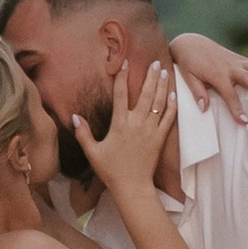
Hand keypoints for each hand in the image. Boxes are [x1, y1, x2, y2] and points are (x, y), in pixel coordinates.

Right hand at [72, 52, 176, 201]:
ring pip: (158, 102)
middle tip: (154, 62)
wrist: (133, 186)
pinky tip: (173, 94)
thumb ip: (83, 133)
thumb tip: (74, 116)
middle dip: (150, 76)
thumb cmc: (111, 170)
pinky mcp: (160, 138)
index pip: (120, 94)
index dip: (122, 77)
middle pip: (145, 94)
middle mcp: (136, 123)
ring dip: (162, 85)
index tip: (125, 62)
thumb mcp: (92, 152)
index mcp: (119, 124)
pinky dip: (171, 105)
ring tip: (164, 71)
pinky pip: (168, 118)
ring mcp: (150, 130)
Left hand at [170, 33, 247, 120]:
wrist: (191, 43)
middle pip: (245, 77)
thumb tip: (204, 108)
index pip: (228, 93)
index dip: (236, 107)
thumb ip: (197, 92)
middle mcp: (229, 67)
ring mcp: (237, 61)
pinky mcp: (241, 59)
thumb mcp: (188, 77)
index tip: (244, 121)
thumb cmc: (188, 63)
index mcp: (216, 74)